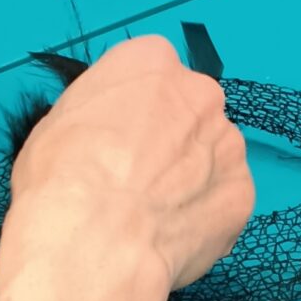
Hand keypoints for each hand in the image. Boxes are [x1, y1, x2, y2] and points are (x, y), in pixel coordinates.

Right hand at [0, 37, 253, 300]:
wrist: (93, 240)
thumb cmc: (61, 176)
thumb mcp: (58, 123)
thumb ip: (100, 117)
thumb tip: (106, 137)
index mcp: (151, 60)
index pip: (150, 73)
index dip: (133, 110)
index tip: (118, 138)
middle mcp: (200, 92)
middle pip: (190, 111)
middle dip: (170, 140)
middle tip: (139, 178)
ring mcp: (228, 145)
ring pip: (212, 157)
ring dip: (192, 178)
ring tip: (154, 215)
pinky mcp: (243, 194)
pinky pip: (224, 201)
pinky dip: (205, 217)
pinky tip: (172, 237)